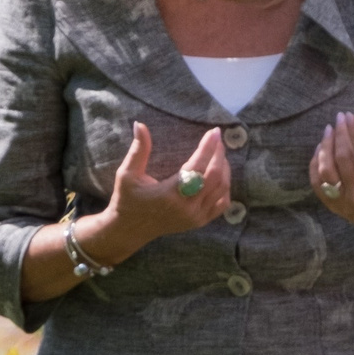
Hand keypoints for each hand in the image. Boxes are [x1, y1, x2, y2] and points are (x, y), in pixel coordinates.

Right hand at [81, 123, 230, 258]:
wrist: (130, 229)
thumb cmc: (127, 199)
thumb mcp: (127, 174)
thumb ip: (138, 150)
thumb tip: (140, 124)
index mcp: (170, 193)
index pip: (197, 166)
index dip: (208, 147)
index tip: (214, 131)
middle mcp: (187, 207)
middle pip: (215, 176)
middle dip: (219, 154)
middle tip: (217, 139)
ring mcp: (196, 217)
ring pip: (222, 189)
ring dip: (224, 169)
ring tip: (218, 154)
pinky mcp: (199, 222)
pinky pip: (222, 204)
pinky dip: (226, 188)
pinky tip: (220, 175)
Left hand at [309, 113, 353, 249]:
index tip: (351, 116)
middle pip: (343, 160)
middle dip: (340, 135)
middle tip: (340, 117)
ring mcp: (345, 204)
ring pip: (326, 172)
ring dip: (325, 148)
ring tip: (329, 130)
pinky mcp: (336, 207)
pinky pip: (317, 185)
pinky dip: (315, 166)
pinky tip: (320, 149)